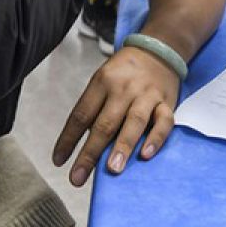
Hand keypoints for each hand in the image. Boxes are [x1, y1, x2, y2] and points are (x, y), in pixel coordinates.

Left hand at [52, 46, 179, 185]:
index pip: (81, 114)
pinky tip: (146, 154)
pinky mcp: (166, 102)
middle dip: (90, 152)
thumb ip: (96, 110)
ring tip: (112, 169)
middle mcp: (123, 88)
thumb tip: (84, 146)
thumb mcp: (103, 80)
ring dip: (122, 147)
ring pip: (134, 122)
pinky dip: (156, 138)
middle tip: (78, 177)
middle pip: (104, 123)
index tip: (59, 161)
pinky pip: (164, 121)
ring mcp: (146, 95)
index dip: (68, 139)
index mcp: (102, 82)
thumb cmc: (125, 72)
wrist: (158, 50)